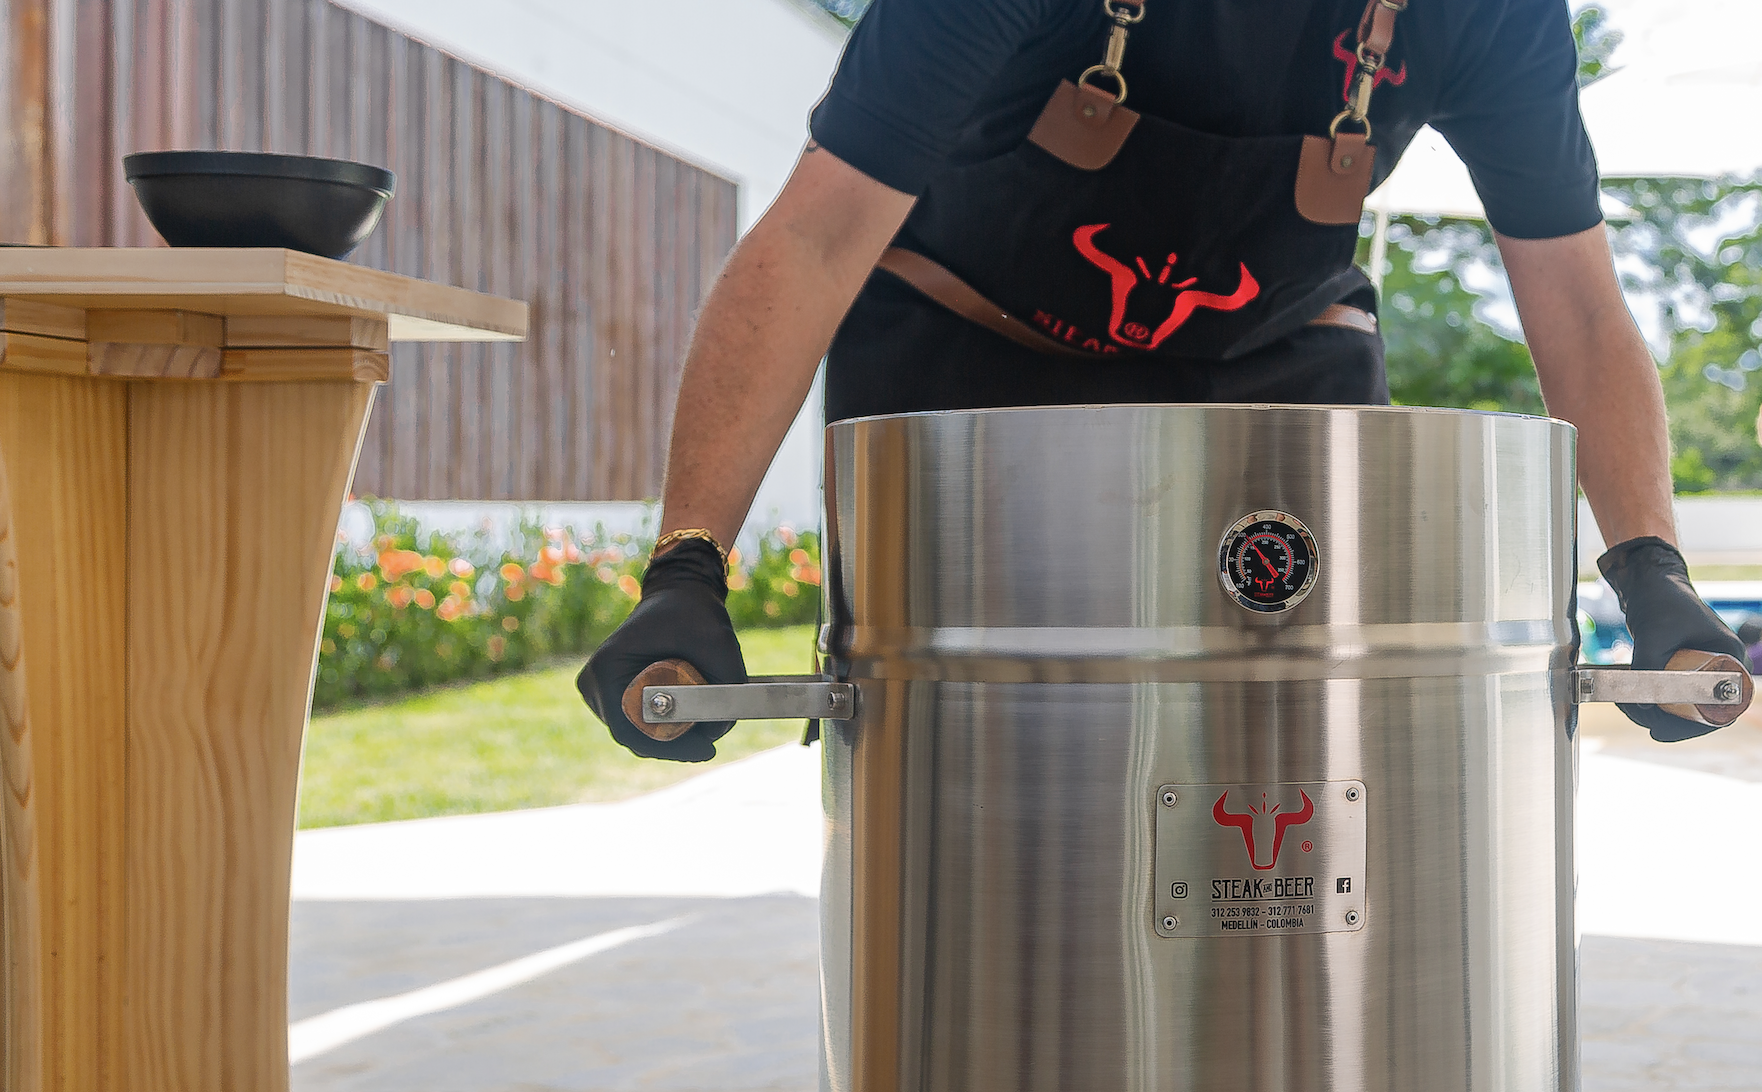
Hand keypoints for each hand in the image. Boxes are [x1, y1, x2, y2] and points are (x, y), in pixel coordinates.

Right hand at [576, 539, 746, 760]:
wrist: (678, 592)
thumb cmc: (694, 612)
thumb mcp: (720, 644)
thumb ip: (727, 686)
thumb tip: (718, 732)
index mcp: (607, 668)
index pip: (630, 730)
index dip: (668, 748)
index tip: (705, 751)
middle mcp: (593, 681)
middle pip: (631, 735)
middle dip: (672, 744)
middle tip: (710, 743)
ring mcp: (597, 689)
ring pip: (633, 732)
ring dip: (668, 737)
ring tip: (703, 728)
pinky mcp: (609, 692)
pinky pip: (634, 722)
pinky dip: (661, 727)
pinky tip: (689, 723)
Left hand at [1598, 536, 1748, 741]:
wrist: (1651, 582)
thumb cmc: (1662, 600)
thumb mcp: (1655, 635)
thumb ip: (1649, 668)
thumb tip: (1640, 703)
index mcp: (1730, 659)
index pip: (1722, 707)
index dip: (1693, 726)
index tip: (1660, 731)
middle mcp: (1722, 668)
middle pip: (1702, 712)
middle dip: (1667, 720)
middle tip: (1637, 720)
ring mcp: (1703, 671)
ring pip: (1683, 706)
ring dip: (1653, 712)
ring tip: (1624, 706)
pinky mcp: (1684, 670)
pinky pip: (1671, 695)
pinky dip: (1650, 700)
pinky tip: (1626, 701)